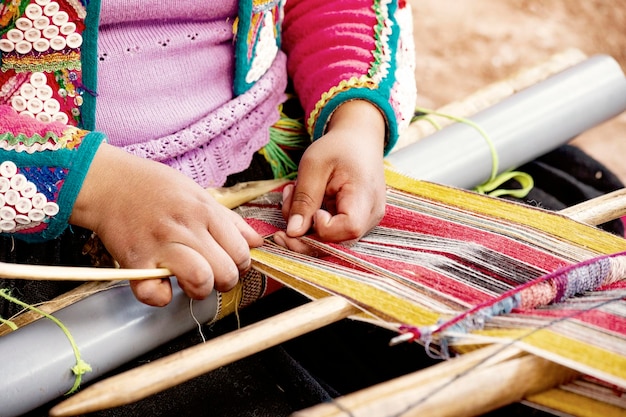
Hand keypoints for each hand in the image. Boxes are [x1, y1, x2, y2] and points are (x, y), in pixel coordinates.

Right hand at [70, 144, 262, 305]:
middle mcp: (185, 228)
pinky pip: (155, 294)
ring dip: (199, 290)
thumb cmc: (155, 188)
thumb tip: (257, 242)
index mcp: (204, 211)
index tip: (230, 262)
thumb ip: (229, 220)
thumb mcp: (198, 194)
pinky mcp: (134, 262)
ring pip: (199, 281)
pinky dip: (160, 296)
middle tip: (213, 274)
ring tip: (191, 281)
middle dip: (224, 281)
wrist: (108, 182)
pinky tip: (161, 284)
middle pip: (225, 272)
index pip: (242, 251)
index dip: (241, 263)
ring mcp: (159, 246)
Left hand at [274, 100, 386, 251]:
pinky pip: (331, 232)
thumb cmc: (338, 148)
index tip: (312, 210)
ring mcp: (365, 221)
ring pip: (330, 240)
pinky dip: (311, 222)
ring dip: (303, 225)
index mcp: (365, 195)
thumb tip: (292, 232)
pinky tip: (302, 201)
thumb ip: (304, 200)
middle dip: (303, 231)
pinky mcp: (355, 222)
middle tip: (285, 205)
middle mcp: (370, 215)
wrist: (358, 140)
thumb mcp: (314, 165)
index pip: (349, 228)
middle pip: (337, 241)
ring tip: (293, 194)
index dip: (324, 227)